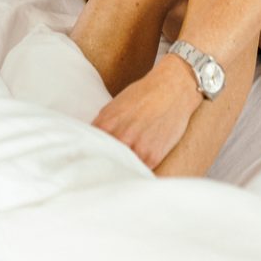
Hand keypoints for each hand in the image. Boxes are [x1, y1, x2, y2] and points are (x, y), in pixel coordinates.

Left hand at [92, 55, 201, 169]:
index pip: (87, 147)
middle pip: (102, 161)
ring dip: (118, 170)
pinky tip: (134, 168)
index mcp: (106, 124)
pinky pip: (138, 172)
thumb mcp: (115, 106)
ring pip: (120, 169)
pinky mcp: (152, 157)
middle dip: (102, 163)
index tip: (88, 160)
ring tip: (118, 170)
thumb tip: (91, 142)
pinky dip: (135, 171)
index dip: (87, 154)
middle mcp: (119, 137)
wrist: (172, 88)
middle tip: (102, 167)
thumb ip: (103, 126)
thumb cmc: (144, 94)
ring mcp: (136, 148)